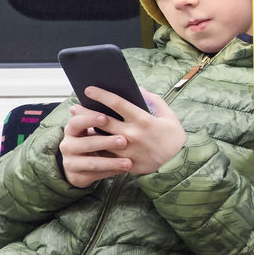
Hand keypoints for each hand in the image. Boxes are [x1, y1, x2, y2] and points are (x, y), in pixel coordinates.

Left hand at [59, 87, 184, 187]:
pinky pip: (106, 154)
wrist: (178, 165)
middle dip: (86, 112)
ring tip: (78, 123)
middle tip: (75, 107)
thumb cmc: (173, 137)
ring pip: (100, 138)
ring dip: (87, 130)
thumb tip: (138, 89)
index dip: (101, 95)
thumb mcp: (169, 116)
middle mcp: (132, 134)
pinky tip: (88, 141)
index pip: (117, 103)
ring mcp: (127, 150)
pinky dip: (96, 147)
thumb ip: (154, 101)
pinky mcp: (125, 162)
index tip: (88, 89)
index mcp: (143, 120)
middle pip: (102, 121)